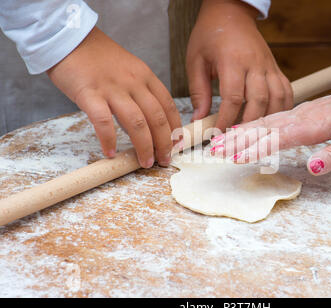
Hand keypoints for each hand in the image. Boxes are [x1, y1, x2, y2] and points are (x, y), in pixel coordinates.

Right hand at [47, 27, 180, 167]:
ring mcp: (112, 88)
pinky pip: (103, 121)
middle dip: (164, 142)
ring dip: (144, 146)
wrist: (68, 38)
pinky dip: (109, 139)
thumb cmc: (97, 57)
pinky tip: (110, 152)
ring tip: (146, 162)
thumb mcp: (128, 69)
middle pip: (157, 117)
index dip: (175, 127)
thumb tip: (147, 122)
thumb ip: (140, 91)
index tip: (177, 144)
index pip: (168, 105)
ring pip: (137, 122)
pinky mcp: (90, 93)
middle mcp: (133, 82)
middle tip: (164, 159)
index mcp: (145, 76)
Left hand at [186, 0, 292, 130]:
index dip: (226, 120)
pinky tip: (272, 121)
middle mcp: (255, 64)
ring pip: (277, 99)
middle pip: (259, 101)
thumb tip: (199, 120)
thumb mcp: (196, 60)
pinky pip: (286, 92)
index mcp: (233, 60)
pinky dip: (282, 109)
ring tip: (254, 135)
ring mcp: (269, 66)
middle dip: (248, 126)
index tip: (218, 136)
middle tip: (236, 142)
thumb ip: (198, 91)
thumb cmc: (210, 35)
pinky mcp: (276, 68)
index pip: (233, 97)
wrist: (231, 13)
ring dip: (267, 120)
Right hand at [210, 71, 330, 174]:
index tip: (234, 158)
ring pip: (263, 122)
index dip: (255, 149)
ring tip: (218, 141)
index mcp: (315, 125)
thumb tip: (313, 168)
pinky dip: (252, 125)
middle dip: (236, 140)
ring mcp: (299, 113)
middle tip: (212, 151)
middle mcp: (302, 116)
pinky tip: (241, 130)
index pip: (278, 138)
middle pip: (263, 128)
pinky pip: (270, 119)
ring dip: (239, 133)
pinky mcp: (299, 113)